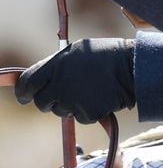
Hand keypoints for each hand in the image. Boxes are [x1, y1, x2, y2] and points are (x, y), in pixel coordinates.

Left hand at [15, 38, 135, 123]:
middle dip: (50, 101)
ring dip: (70, 105)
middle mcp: (61, 84)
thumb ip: (58, 65)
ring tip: (89, 89)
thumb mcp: (79, 50)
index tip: (25, 96)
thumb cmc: (107, 54)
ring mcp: (73, 100)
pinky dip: (88, 110)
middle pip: (42, 103)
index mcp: (57, 65)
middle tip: (64, 93)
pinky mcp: (87, 113)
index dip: (24, 92)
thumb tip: (43, 78)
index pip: (27, 83)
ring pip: (61, 111)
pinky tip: (100, 96)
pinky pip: (80, 117)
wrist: (134, 66)